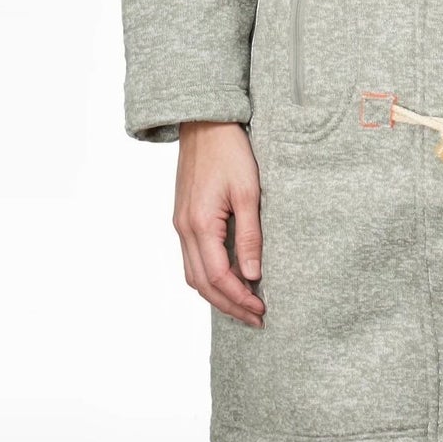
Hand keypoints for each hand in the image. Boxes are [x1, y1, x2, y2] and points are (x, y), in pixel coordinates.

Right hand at [173, 121, 265, 326]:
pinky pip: (192, 259)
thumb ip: (250, 236)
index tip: (262, 310)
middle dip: (229, 305)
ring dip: (217, 294)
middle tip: (256, 317)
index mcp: (200, 224)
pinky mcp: (183, 218)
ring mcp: (180, 224)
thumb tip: (253, 275)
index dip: (240, 298)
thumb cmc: (230, 151)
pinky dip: (209, 276)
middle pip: (202, 284)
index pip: (218, 277)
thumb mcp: (249, 192)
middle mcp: (184, 229)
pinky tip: (228, 279)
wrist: (205, 124)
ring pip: (194, 275)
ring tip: (244, 305)